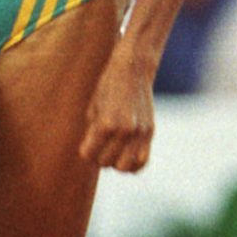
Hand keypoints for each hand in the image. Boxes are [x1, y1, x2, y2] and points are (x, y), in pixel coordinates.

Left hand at [79, 50, 157, 172]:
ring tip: (112, 150)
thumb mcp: (92, 108)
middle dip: (99, 156)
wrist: (133, 70)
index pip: (89, 154)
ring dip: (116, 163)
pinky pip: (143, 161)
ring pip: (125, 167)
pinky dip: (133, 164)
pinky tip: (126, 155)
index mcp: (107, 123)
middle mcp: (126, 130)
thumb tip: (92, 154)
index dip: (86, 150)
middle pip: (106, 162)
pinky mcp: (150, 132)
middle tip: (100, 144)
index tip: (87, 141)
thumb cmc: (106, 87)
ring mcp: (141, 132)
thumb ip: (92, 133)